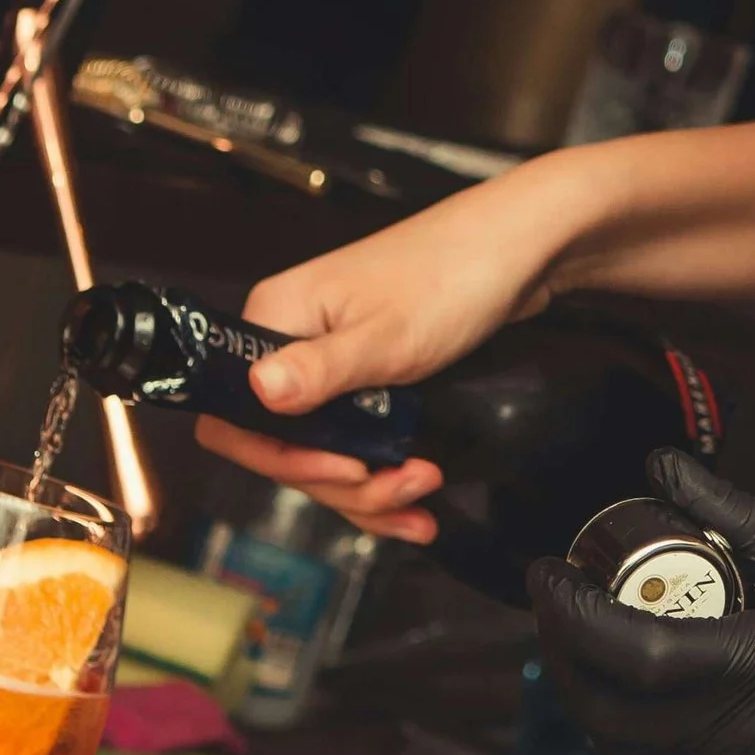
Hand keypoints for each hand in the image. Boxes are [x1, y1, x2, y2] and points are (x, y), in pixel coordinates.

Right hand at [196, 161, 587, 541]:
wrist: (522, 248)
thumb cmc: (453, 275)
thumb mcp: (386, 335)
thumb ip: (319, 371)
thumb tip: (254, 390)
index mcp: (276, 319)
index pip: (233, 413)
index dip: (277, 457)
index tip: (339, 468)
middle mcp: (292, 342)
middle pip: (282, 444)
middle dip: (340, 480)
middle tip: (400, 485)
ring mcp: (330, 363)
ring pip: (324, 453)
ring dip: (370, 490)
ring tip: (425, 493)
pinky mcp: (368, 380)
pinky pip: (358, 444)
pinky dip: (384, 479)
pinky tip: (416, 505)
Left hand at [528, 452, 754, 754]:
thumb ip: (742, 521)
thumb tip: (664, 469)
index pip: (630, 652)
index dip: (570, 612)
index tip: (549, 569)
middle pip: (612, 715)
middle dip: (567, 656)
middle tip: (562, 602)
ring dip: (600, 704)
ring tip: (600, 645)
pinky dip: (649, 747)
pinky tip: (662, 703)